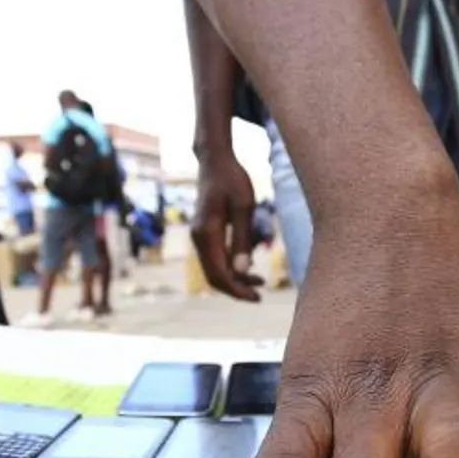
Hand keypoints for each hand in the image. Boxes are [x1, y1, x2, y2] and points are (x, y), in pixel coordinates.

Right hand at [190, 149, 263, 299]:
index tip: (257, 297)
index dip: (237, 289)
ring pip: (213, 269)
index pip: (219, 273)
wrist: (215, 160)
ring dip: (234, 279)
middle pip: (213, 276)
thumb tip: (242, 270)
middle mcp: (198, 237)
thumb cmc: (233, 179)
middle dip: (235, 289)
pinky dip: (230, 268)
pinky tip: (249, 268)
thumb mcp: (244, 207)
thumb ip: (242, 239)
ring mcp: (199, 236)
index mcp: (207, 233)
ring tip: (260, 283)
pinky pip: (214, 259)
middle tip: (260, 295)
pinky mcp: (204, 233)